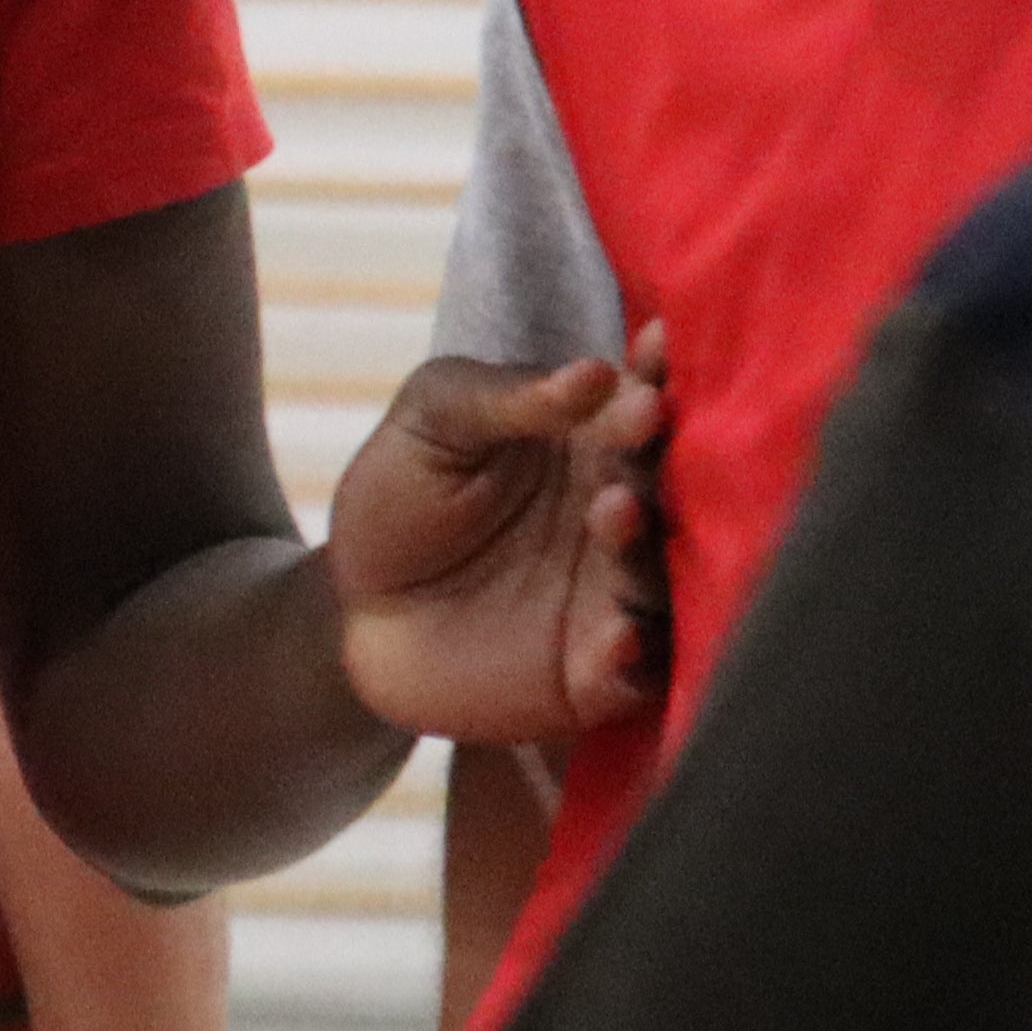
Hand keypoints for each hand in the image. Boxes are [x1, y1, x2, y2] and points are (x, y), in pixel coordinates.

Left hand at [328, 336, 669, 745]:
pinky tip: (616, 631)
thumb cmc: (400, 497)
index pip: (647, 403)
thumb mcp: (432, 423)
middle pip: (674, 486)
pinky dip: (636, 652)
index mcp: (597, 444)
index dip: (657, 380)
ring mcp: (622, 591)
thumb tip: (593, 372)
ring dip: (645, 545)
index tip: (652, 360)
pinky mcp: (605, 669)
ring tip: (613, 509)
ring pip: (667, 573)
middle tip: (642, 421)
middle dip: (664, 453)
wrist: (358, 611)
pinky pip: (642, 667)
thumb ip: (504, 399)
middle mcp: (628, 512)